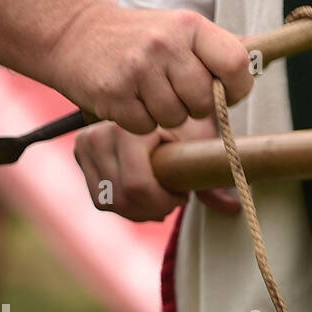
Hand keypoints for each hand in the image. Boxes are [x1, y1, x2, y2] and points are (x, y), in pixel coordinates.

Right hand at [47, 2, 253, 134]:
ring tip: (150, 93)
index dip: (237, 87)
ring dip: (166, 115)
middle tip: (176, 92)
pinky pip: (146, 127)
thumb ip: (218, 48)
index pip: (236, 63)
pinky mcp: (113, 94)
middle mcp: (165, 44)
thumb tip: (264, 59)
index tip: (226, 92)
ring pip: (176, 118)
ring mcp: (137, 69)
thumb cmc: (138, 37)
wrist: (72, 32)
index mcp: (190, 26)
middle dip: (196, 106)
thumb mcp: (180, 29)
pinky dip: (140, 121)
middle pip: (205, 100)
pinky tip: (129, 100)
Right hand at [73, 115, 239, 221]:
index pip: (138, 187)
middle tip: (175, 198)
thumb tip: (231, 208)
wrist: (153, 101)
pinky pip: (100, 199)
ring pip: (110, 203)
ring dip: (139, 209)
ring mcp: (84, 145)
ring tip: (162, 196)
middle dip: (153, 207)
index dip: (165, 201)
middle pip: (123, 200)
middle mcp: (97, 136)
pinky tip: (144, 195)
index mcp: (127, 130)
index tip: (184, 195)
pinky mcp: (79, 155)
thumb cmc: (183, 122)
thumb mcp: (197, 143)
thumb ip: (210, 178)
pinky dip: (124, 205)